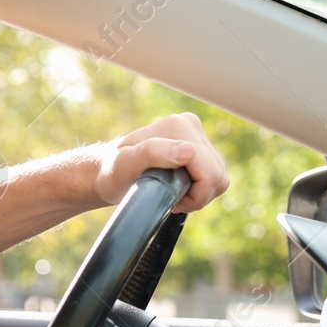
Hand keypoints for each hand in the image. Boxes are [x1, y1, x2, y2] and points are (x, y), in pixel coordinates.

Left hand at [91, 112, 228, 212]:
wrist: (107, 171)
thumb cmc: (112, 172)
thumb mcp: (126, 164)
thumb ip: (154, 153)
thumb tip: (190, 151)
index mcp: (179, 127)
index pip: (210, 173)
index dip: (194, 197)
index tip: (170, 201)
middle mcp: (191, 125)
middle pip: (218, 175)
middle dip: (198, 196)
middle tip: (171, 201)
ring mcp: (196, 135)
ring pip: (219, 177)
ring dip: (199, 194)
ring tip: (174, 195)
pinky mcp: (199, 146)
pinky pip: (215, 175)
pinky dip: (200, 189)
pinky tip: (180, 188)